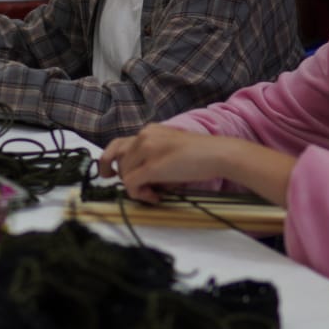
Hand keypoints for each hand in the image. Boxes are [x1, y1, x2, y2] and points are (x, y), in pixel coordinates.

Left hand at [99, 124, 238, 203]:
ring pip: (124, 173)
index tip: (111, 174)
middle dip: (124, 177)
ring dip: (135, 188)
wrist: (217, 154)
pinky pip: (131, 184)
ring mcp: (147, 149)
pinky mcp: (152, 166)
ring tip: (154, 194)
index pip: (118, 145)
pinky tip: (154, 197)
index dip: (111, 161)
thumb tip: (139, 179)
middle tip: (139, 189)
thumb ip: (151, 158)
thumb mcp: (169, 150)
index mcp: (149, 131)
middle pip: (118, 160)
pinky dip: (138, 194)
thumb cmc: (199, 155)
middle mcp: (144, 136)